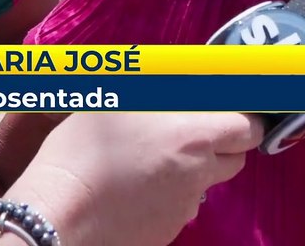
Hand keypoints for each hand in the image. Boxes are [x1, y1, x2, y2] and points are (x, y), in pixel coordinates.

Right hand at [0, 113, 262, 245]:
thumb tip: (179, 75)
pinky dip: (169, 197)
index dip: (243, 120)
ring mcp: (183, 210)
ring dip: (193, 172)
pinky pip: (180, 209)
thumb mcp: (117, 101)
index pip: (249, 130)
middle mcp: (198, 176)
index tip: (226, 113)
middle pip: (235, 161)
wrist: (56, 216)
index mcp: (194, 138)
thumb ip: (157, 88)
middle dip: (221, 146)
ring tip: (154, 161)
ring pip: (205, 186)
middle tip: (190, 133)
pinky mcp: (165, 234)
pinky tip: (137, 188)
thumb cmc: (82, 152)